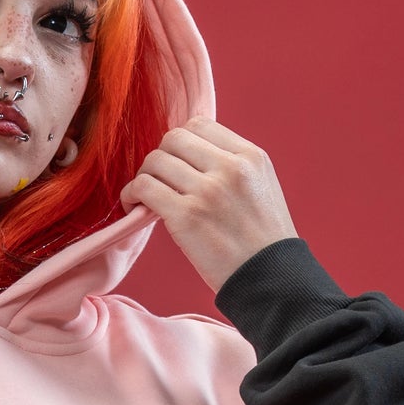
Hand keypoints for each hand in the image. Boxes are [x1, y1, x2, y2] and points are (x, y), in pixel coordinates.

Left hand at [120, 117, 297, 293]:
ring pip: (155, 161)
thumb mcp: (261, 188)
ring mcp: (208, 191)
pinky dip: (132, 194)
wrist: (271, 280)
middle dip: (161, 158)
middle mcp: (230, 167)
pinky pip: (144, 188)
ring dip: (143, 177)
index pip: (200, 124)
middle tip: (159, 183)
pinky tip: (134, 208)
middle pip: (174, 138)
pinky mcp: (187, 216)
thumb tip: (189, 157)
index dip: (181, 144)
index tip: (178, 166)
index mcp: (250, 156)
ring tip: (144, 198)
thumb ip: (232, 167)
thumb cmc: (263, 243)